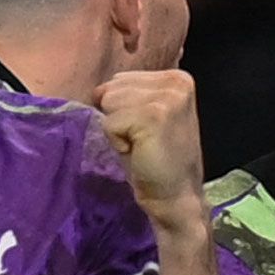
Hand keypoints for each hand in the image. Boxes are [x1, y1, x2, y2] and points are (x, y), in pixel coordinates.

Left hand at [94, 71, 206, 229]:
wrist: (176, 196)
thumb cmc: (156, 159)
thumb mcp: (144, 116)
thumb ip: (129, 95)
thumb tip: (98, 90)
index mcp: (176, 78)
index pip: (120, 79)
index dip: (122, 109)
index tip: (145, 130)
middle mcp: (176, 82)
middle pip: (112, 88)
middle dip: (118, 117)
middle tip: (143, 140)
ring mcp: (167, 98)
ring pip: (109, 102)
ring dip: (117, 129)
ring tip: (141, 145)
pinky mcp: (154, 116)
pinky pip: (110, 123)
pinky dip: (116, 142)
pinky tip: (138, 152)